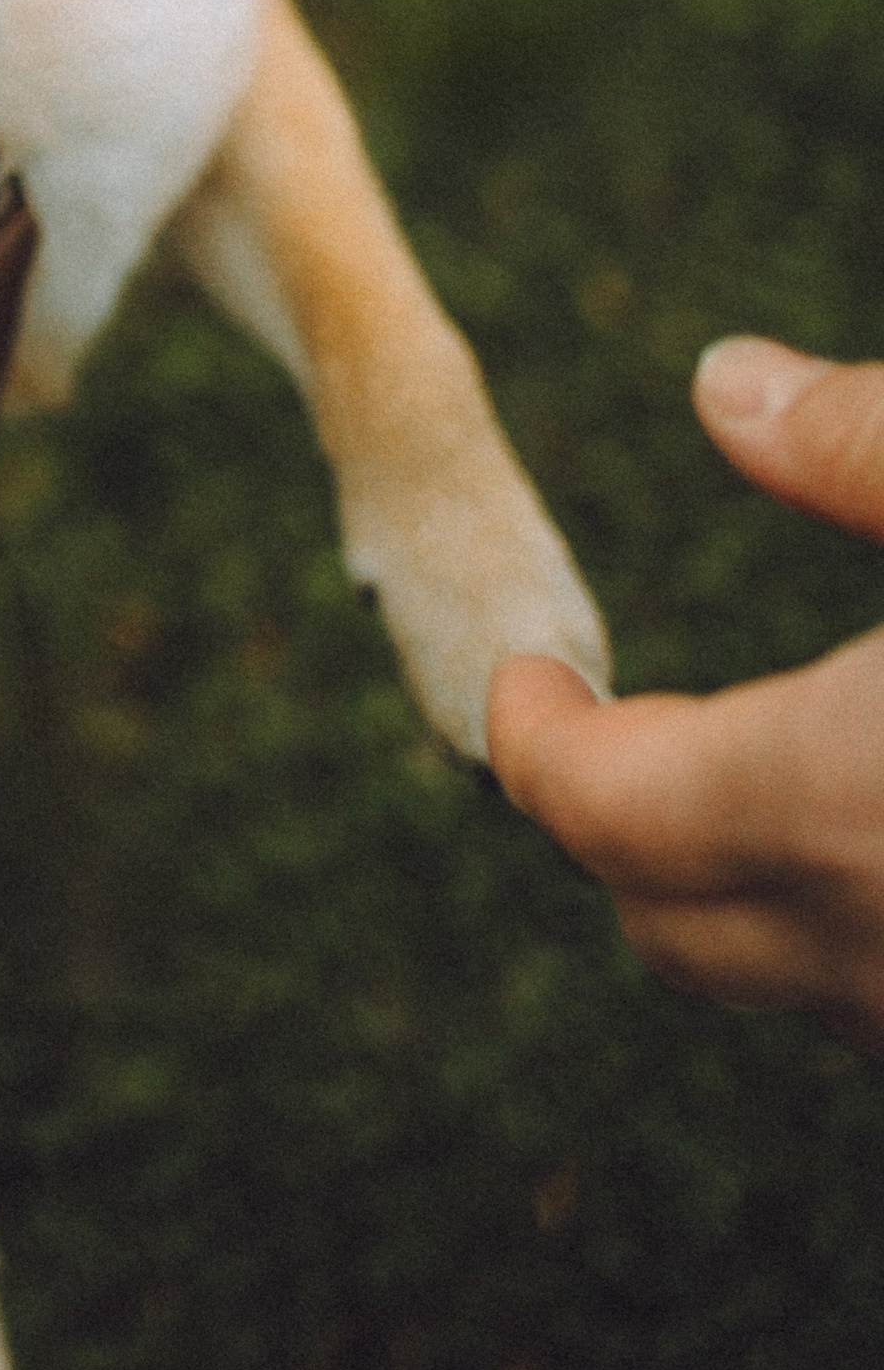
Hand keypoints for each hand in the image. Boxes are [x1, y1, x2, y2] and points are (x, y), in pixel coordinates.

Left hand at [489, 341, 883, 1045]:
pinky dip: (866, 929)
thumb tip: (718, 382)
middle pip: (675, 925)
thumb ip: (860, 446)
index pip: (603, 813)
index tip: (521, 690)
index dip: (536, 746)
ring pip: (801, 987)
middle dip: (625, 825)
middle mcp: (881, 956)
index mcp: (838, 800)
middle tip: (624, 721)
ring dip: (760, 891)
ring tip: (776, 769)